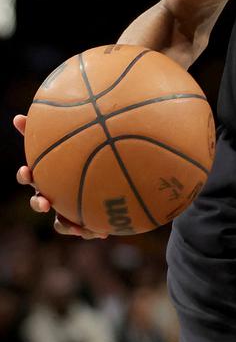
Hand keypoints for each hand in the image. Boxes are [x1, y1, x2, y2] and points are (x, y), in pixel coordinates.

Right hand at [13, 114, 106, 238]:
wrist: (104, 179)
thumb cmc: (84, 153)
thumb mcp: (76, 138)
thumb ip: (62, 126)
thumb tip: (37, 108)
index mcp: (47, 175)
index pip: (28, 174)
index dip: (25, 174)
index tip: (28, 170)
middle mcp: (52, 193)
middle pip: (38, 200)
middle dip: (38, 202)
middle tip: (44, 201)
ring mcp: (65, 208)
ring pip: (58, 221)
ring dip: (64, 224)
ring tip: (76, 226)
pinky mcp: (81, 221)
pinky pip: (83, 229)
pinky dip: (90, 231)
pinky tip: (104, 232)